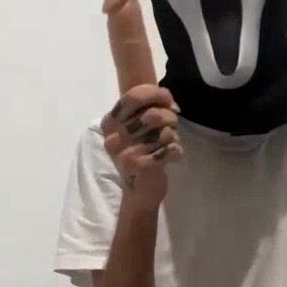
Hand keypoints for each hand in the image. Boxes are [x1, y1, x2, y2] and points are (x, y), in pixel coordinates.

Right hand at [101, 84, 182, 207]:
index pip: (134, 95)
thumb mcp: (139, 126)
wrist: (139, 191)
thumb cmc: (141, 153)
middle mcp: (113, 137)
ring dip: (173, 137)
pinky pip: (170, 148)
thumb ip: (151, 107)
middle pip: (153, 114)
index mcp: (110, 122)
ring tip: (166, 146)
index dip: (157, 94)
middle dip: (170, 119)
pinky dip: (176, 151)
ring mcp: (125, 152)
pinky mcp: (140, 166)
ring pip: (165, 131)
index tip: (168, 102)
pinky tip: (171, 156)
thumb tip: (171, 105)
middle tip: (169, 130)